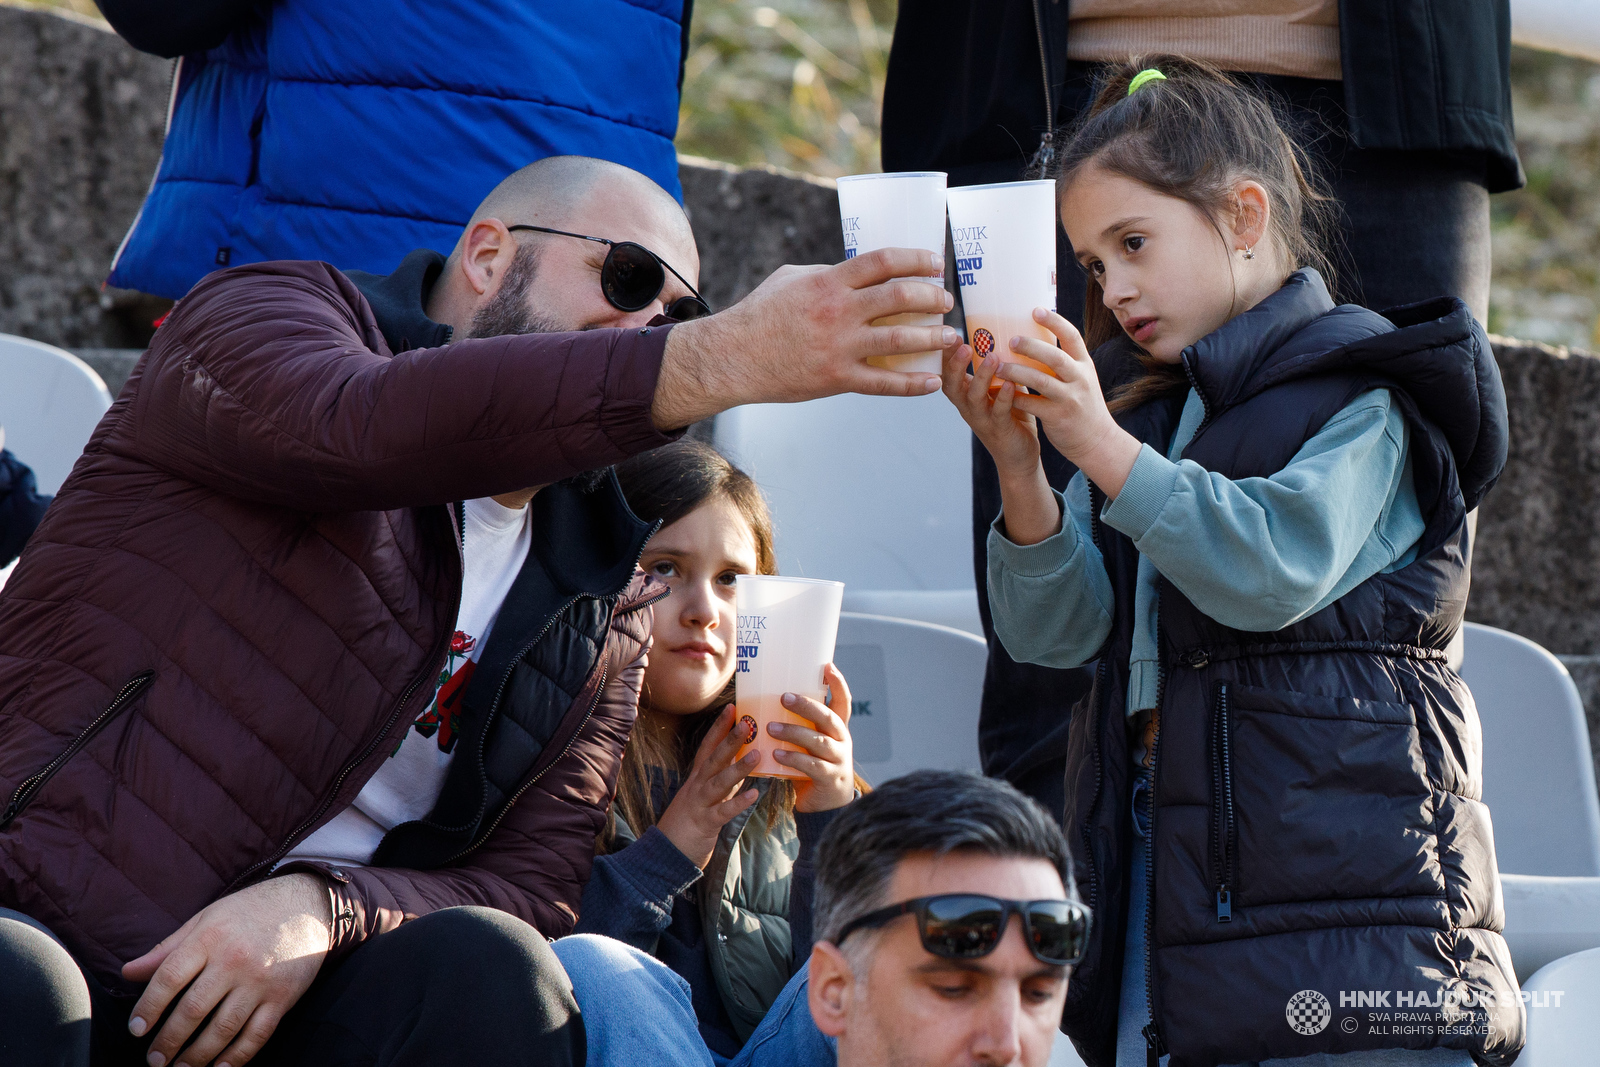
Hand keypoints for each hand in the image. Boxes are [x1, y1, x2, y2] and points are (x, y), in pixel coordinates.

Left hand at [122, 873, 331, 1066]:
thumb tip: (128, 973)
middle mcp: (235, 960)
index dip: (148, 1007)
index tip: (136, 1029)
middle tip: (154, 1060)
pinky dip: (236, 1057)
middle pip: (193, 1009)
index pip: (169, 978)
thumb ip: (168, 948)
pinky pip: (256, 1035)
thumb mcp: (206, 919)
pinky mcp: (282, 998)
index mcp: (211, 938)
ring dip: (197, 1055)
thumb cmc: (249, 912)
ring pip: (223, 1029)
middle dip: (168, 1041)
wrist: (308, 905)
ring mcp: (261, 982)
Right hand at [652, 248, 958, 427]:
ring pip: (900, 339)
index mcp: (828, 282)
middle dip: (931, 297)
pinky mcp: (836, 379)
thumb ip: (827, 274)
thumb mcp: (790, 279)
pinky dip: (912, 385)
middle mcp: (838, 312)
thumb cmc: (759, 315)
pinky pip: (884, 383)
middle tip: (946, 301)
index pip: (883, 262)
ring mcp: (839, 347)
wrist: (732, 357)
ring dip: (931, 337)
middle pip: (899, 297)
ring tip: (949, 336)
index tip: (936, 263)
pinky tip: (931, 383)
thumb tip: (856, 272)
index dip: (916, 259)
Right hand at [656, 704, 760, 868]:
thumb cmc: (689, 823)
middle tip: (747, 722)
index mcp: (697, 778)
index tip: (732, 707)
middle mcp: (697, 786)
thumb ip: (723, 779)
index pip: (708, 746)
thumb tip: (742, 762)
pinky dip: (738, 803)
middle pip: (714, 759)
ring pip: (719, 782)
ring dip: (738, 768)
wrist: (666, 854)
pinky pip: (723, 812)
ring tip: (757, 754)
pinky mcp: (705, 824)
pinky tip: (755, 795)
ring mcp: (700, 804)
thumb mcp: (705, 796)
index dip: (719, 727)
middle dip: (730, 740)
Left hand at [772, 663, 855, 812]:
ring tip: (771, 728)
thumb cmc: (813, 764)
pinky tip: (776, 755)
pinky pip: (811, 765)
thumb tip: (764, 701)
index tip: (827, 666)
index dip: (838, 683)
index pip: (844, 701)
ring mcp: (838, 759)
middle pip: (828, 717)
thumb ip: (799, 725)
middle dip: (807, 706)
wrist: (827, 803)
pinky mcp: (830, 778)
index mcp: (838, 728)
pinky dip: (793, 758)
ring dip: (794, 732)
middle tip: (784, 697)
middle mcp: (842, 740)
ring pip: (818, 741)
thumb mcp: (810, 742)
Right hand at [941, 341, 1041, 480]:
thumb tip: (1009, 334)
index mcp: (965, 396)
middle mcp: (968, 408)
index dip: (946, 355)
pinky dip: (1004, 397)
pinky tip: (1011, 384)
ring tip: (992, 358)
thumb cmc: (1011, 418)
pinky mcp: (1000, 430)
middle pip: (952, 385)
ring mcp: (982, 420)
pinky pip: (999, 412)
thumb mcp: (1000, 389)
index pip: (948, 373)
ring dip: (982, 377)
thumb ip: (1000, 369)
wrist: (1019, 457)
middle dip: (955, 365)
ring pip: (974, 398)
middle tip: (962, 344)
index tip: (950, 333)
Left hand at [992, 308, 1142, 496]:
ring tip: (998, 367)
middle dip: (1031, 346)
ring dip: (1017, 372)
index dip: (1054, 321)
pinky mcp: (1059, 417)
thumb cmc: (1082, 406)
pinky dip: (1016, 397)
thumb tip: (1035, 339)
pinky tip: (1000, 392)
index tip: (1035, 310)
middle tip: (1010, 340)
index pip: (1072, 336)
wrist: (1097, 441)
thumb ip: (1064, 362)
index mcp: (1084, 365)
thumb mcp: (1081, 379)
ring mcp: (1070, 399)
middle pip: (1054, 356)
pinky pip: (1033, 404)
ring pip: (1041, 380)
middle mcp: (1079, 379)